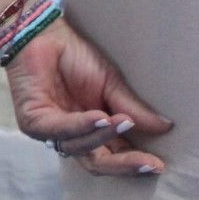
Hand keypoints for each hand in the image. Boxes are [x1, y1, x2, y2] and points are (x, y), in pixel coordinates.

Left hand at [7, 18, 171, 175]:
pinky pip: (59, 130)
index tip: (159, 165)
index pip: (114, 156)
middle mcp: (71, 135)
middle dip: (123, 164)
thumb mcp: (111, 84)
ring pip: (79, 149)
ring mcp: (51, 132)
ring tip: (124, 121)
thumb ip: (133, 108)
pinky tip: (100, 117)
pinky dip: (81, 125)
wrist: (44, 34)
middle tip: (149, 163)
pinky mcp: (33, 122)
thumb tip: (165, 127)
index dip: (134, 163)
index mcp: (92, 130)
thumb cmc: (75, 57)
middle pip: (97, 164)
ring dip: (103, 136)